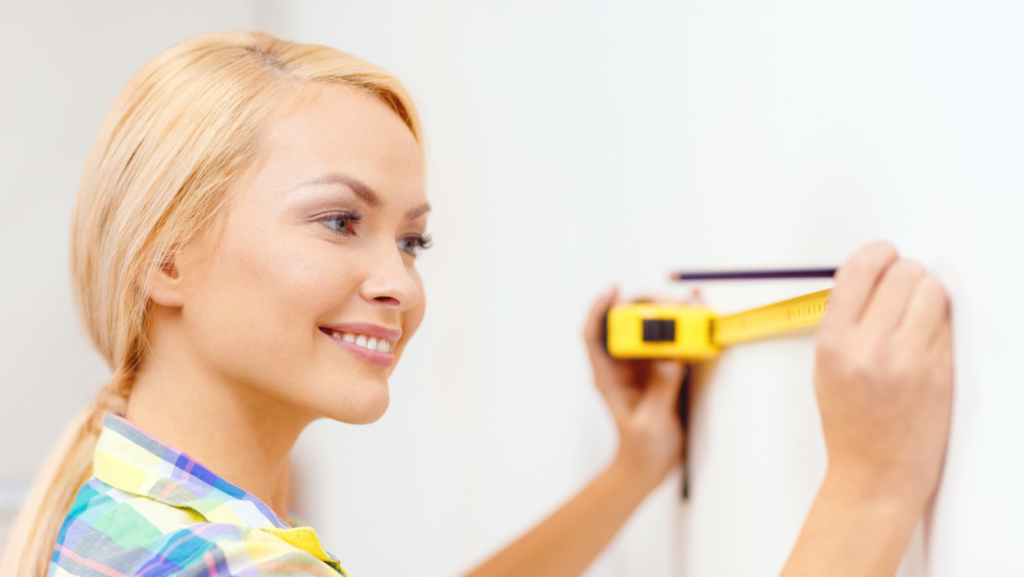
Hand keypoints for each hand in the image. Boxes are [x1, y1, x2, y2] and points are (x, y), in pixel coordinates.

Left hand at [583, 287, 685, 490]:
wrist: (648, 468)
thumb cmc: (640, 450)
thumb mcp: (650, 422)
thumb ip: (660, 391)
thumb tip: (670, 360)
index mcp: (607, 376)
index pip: (594, 335)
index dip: (599, 308)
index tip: (614, 289)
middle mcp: (622, 366)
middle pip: (625, 323)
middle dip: (645, 305)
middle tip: (673, 301)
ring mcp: (641, 367)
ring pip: (648, 329)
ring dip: (667, 313)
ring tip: (690, 303)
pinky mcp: (660, 371)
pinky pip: (670, 343)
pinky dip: (682, 330)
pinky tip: (696, 316)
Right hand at [815, 242, 952, 506]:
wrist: (876, 474)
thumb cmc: (850, 425)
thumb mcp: (826, 367)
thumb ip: (844, 320)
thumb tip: (872, 277)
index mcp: (833, 342)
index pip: (860, 269)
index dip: (878, 254)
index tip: (884, 256)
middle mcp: (868, 347)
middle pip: (903, 272)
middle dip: (906, 273)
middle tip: (904, 288)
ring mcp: (908, 359)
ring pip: (932, 290)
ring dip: (928, 293)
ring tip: (918, 312)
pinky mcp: (940, 370)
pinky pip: (947, 323)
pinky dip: (941, 322)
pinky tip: (928, 338)